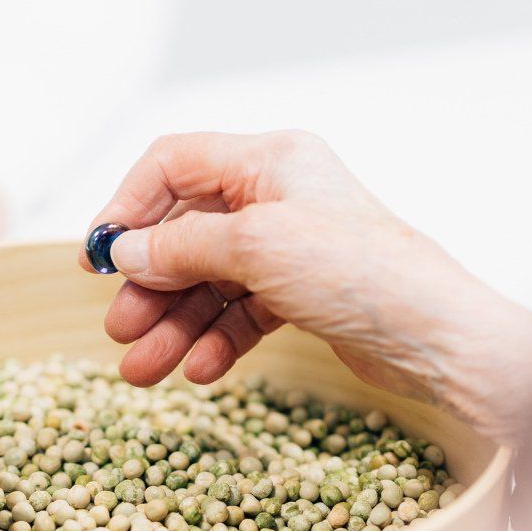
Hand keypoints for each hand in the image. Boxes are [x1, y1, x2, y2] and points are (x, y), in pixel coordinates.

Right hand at [82, 131, 531, 441]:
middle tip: (119, 330)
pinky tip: (198, 371)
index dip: (128, 207)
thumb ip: (182, 246)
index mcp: (271, 160)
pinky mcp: (305, 294)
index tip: (97, 257)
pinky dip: (216, 340)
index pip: (173, 165)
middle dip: (149, 284)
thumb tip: (123, 249)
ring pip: (211, 281)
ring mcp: (292, 246)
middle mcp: (279, 195)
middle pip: (187, 232)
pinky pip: (242, 312)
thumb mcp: (256, 247)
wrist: (435, 337)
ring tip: (143, 369)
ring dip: (174, 324)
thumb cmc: (361, 273)